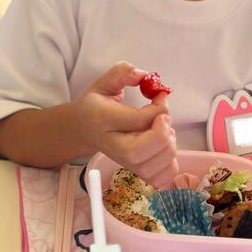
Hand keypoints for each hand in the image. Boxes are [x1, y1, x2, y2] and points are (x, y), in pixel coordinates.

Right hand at [73, 61, 177, 187]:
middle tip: (164, 118)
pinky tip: (163, 148)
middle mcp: (112, 144)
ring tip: (164, 131)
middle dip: (162, 133)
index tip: (161, 96)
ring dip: (169, 147)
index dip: (159, 108)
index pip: (137, 120)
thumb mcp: (104, 82)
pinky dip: (169, 165)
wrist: (81, 129)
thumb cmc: (95, 104)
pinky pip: (159, 179)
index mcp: (103, 118)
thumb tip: (144, 75)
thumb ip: (123, 72)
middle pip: (141, 150)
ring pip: (153, 167)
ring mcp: (123, 162)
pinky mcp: (134, 172)